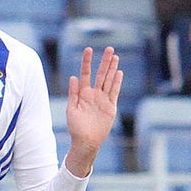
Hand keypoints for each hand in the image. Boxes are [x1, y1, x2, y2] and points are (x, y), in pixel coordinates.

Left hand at [63, 46, 121, 177]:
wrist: (86, 142)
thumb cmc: (76, 127)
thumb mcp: (71, 110)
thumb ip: (73, 93)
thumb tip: (73, 77)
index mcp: (83, 93)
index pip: (86, 74)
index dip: (87, 62)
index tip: (88, 49)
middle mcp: (94, 94)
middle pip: (100, 74)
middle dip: (104, 62)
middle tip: (109, 49)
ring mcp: (103, 100)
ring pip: (109, 80)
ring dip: (112, 69)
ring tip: (115, 57)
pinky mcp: (110, 107)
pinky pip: (114, 92)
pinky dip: (117, 83)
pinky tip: (119, 73)